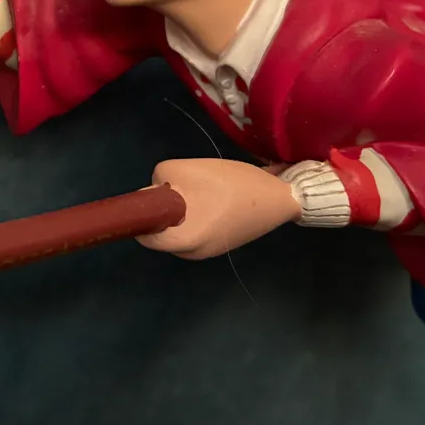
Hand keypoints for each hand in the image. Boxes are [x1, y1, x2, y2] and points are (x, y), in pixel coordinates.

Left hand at [136, 157, 300, 259]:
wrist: (282, 198)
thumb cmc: (234, 186)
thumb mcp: (187, 170)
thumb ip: (160, 180)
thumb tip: (153, 191)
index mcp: (183, 242)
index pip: (145, 235)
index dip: (142, 212)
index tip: (152, 193)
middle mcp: (193, 253)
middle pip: (162, 229)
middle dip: (166, 206)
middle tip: (181, 184)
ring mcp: (209, 251)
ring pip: (179, 227)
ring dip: (182, 208)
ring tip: (202, 188)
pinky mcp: (221, 242)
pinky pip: (197, 227)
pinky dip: (198, 212)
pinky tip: (214, 197)